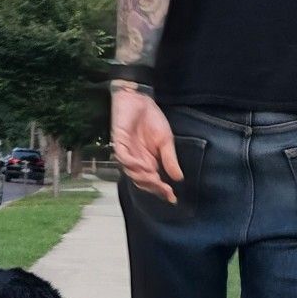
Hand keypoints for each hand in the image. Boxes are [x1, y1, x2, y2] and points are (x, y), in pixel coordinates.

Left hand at [111, 88, 182, 202]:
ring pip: (131, 172)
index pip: (152, 181)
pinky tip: (144, 166)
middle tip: (164, 190)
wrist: (140, 99)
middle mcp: (135, 160)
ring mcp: (126, 152)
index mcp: (147, 161)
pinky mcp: (118, 141)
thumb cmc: (152, 119)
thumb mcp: (166, 141)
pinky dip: (133, 164)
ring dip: (143, 177)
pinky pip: (123, 157)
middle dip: (153, 187)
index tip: (172, 198)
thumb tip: (178, 178)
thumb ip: (170, 159)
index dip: (161, 190)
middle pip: (141, 180)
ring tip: (155, 179)